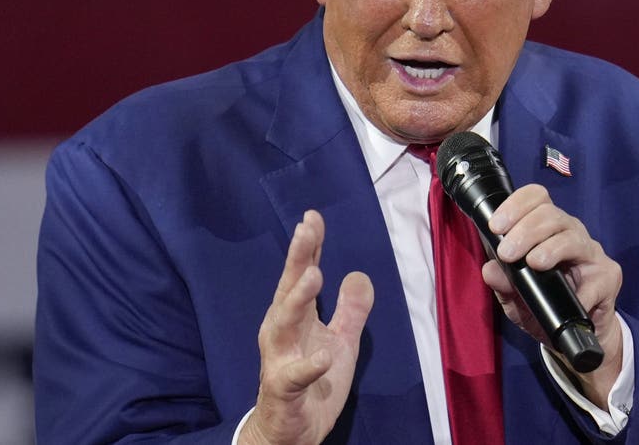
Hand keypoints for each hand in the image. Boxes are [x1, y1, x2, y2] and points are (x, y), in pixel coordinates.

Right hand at [239, 210, 374, 444]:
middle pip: (288, 289)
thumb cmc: (313, 382)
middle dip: (297, 258)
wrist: (291, 431)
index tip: (313, 216)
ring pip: (284, 323)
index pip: (301, 274)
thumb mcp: (341, 342)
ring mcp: (279, 359)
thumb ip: (350, 310)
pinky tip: (324, 357)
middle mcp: (282, 332)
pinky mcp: (283, 390)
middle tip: (305, 229)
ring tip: (314, 274)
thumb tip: (359, 274)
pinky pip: (294, 376)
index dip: (307, 246)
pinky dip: (308, 367)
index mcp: (296, 317)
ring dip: (298, 299)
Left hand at [482, 184, 623, 408]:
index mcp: (547, 230)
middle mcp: (570, 234)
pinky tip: (570, 300)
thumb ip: (503, 284)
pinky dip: (580, 291)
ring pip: (572, 237)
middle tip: (507, 253)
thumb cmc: (545, 306)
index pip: (536, 199)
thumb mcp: (516, 300)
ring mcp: (591, 253)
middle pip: (551, 215)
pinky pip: (595, 278)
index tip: (496, 226)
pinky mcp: (608, 276)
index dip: (516, 205)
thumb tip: (489, 269)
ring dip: (550, 248)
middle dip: (526, 230)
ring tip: (534, 263)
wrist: (575, 335)